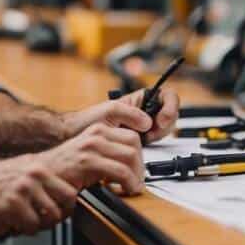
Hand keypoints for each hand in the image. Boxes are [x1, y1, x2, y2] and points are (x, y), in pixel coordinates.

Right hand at [0, 154, 78, 238]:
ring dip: (37, 225)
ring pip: (52, 217)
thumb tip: (57, 201)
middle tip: (37, 219)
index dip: (64, 205)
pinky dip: (21, 232)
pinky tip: (6, 223)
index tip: (54, 210)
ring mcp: (24, 188)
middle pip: (69, 200)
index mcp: (34, 165)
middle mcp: (33, 173)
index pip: (70, 187)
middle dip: (56, 216)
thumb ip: (36, 185)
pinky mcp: (13, 204)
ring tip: (18, 221)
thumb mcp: (12, 177)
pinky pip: (33, 228)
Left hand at [60, 87, 179, 144]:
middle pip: (169, 115)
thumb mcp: (110, 110)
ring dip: (156, 137)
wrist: (75, 138)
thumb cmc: (86, 121)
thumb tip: (147, 122)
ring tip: (140, 141)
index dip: (170, 107)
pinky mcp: (138, 142)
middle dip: (163, 126)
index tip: (160, 120)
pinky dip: (149, 148)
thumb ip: (130, 113)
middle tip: (148, 135)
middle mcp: (143, 112)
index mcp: (140, 99)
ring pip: (163, 131)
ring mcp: (142, 127)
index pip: (167, 96)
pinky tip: (137, 148)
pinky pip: (153, 144)